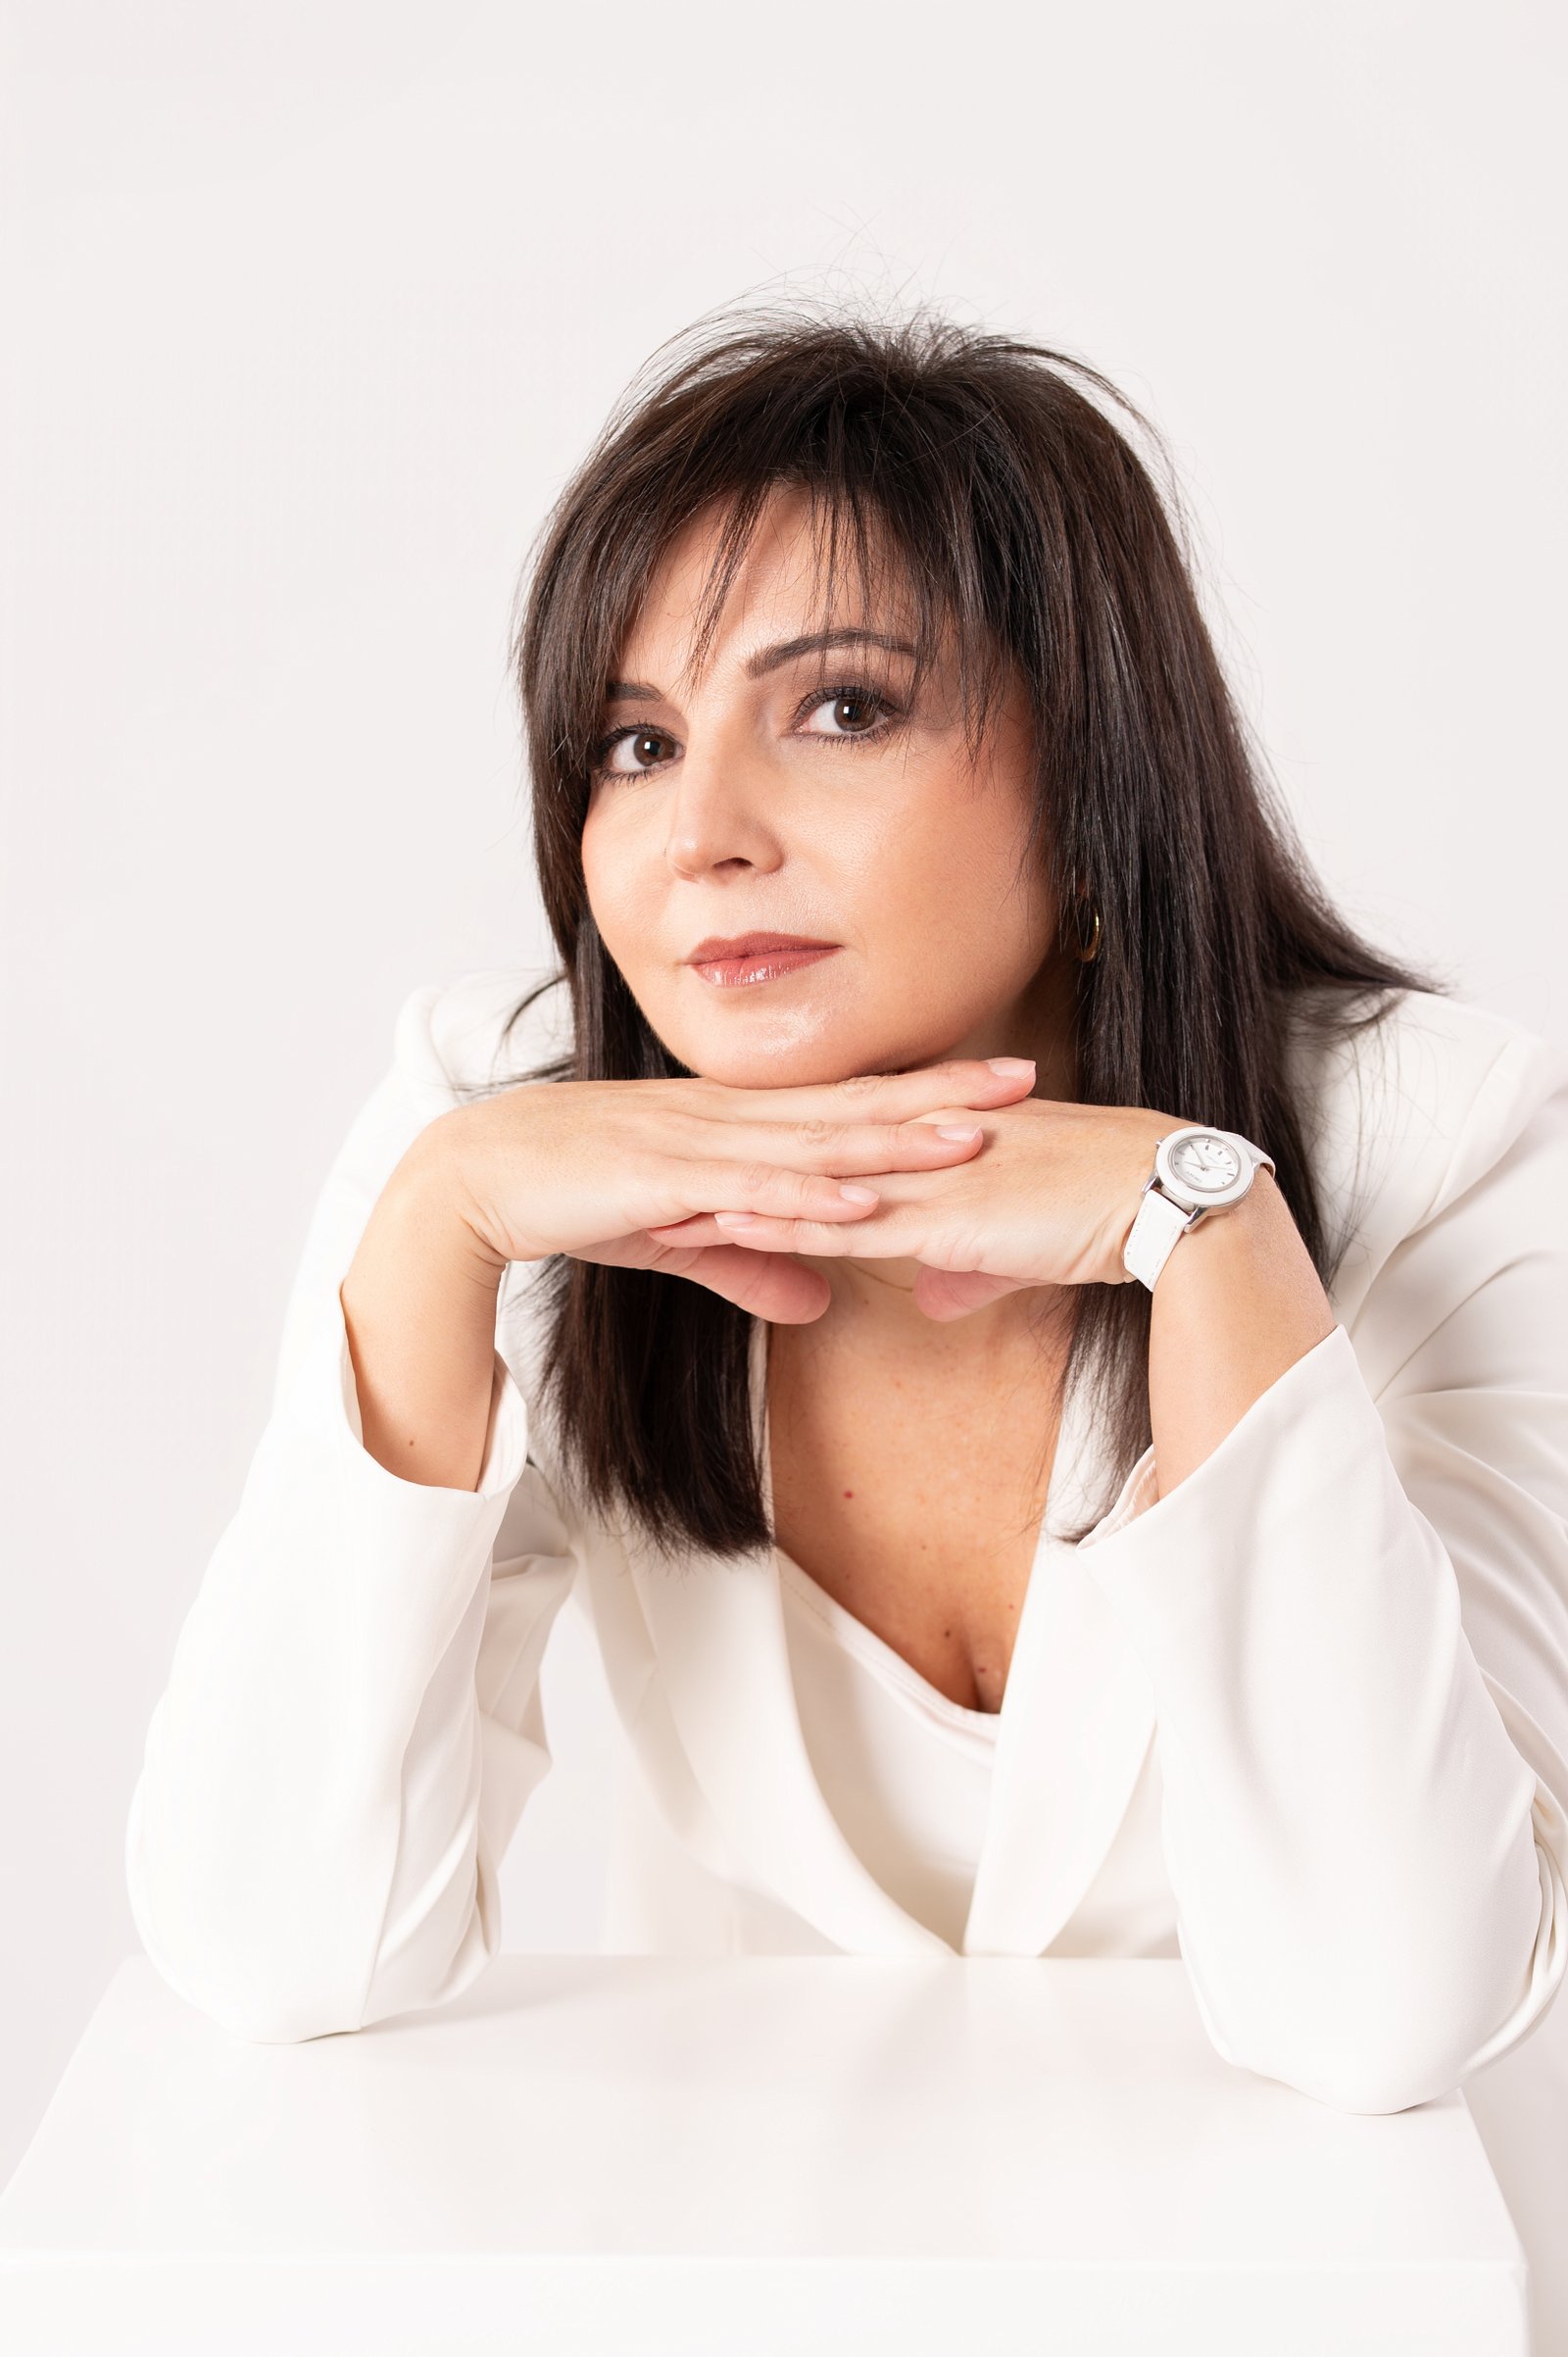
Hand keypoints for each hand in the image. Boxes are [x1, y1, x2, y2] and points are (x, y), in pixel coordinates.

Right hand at [431, 1056, 1043, 1324]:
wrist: (479, 1175)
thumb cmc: (577, 1195)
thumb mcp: (680, 1237)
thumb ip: (752, 1264)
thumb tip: (822, 1304)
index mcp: (737, 1124)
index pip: (849, 1104)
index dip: (927, 1093)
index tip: (1001, 1084)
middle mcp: (728, 1120)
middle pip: (853, 1107)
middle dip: (941, 1096)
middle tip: (1025, 1080)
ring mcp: (696, 1143)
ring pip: (812, 1143)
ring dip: (891, 1143)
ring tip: (967, 1140)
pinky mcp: (659, 1178)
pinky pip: (745, 1188)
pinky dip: (803, 1195)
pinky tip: (856, 1201)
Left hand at [643, 1093, 1173, 1320]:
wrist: (1162, 1201)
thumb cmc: (1106, 1215)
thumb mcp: (1024, 1246)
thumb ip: (971, 1264)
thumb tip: (938, 1292)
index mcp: (934, 1143)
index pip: (829, 1146)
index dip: (765, 1155)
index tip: (704, 1165)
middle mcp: (917, 1148)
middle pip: (795, 1154)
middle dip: (721, 1166)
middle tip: (650, 1173)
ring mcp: (922, 1177)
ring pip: (802, 1186)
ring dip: (727, 1199)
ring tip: (655, 1207)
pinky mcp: (935, 1215)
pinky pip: (839, 1223)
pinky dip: (777, 1227)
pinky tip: (725, 1233)